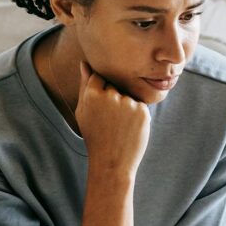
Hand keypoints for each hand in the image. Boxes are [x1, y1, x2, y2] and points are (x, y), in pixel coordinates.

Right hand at [75, 60, 150, 176]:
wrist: (111, 162)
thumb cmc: (94, 136)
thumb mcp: (83, 111)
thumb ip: (84, 85)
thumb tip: (85, 62)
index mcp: (92, 93)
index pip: (100, 77)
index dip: (101, 91)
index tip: (100, 108)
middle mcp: (110, 95)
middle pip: (115, 85)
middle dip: (113, 98)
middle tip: (109, 121)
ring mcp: (128, 103)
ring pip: (128, 95)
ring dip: (125, 106)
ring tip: (118, 126)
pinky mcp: (142, 111)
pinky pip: (139, 104)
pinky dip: (135, 114)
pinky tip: (128, 129)